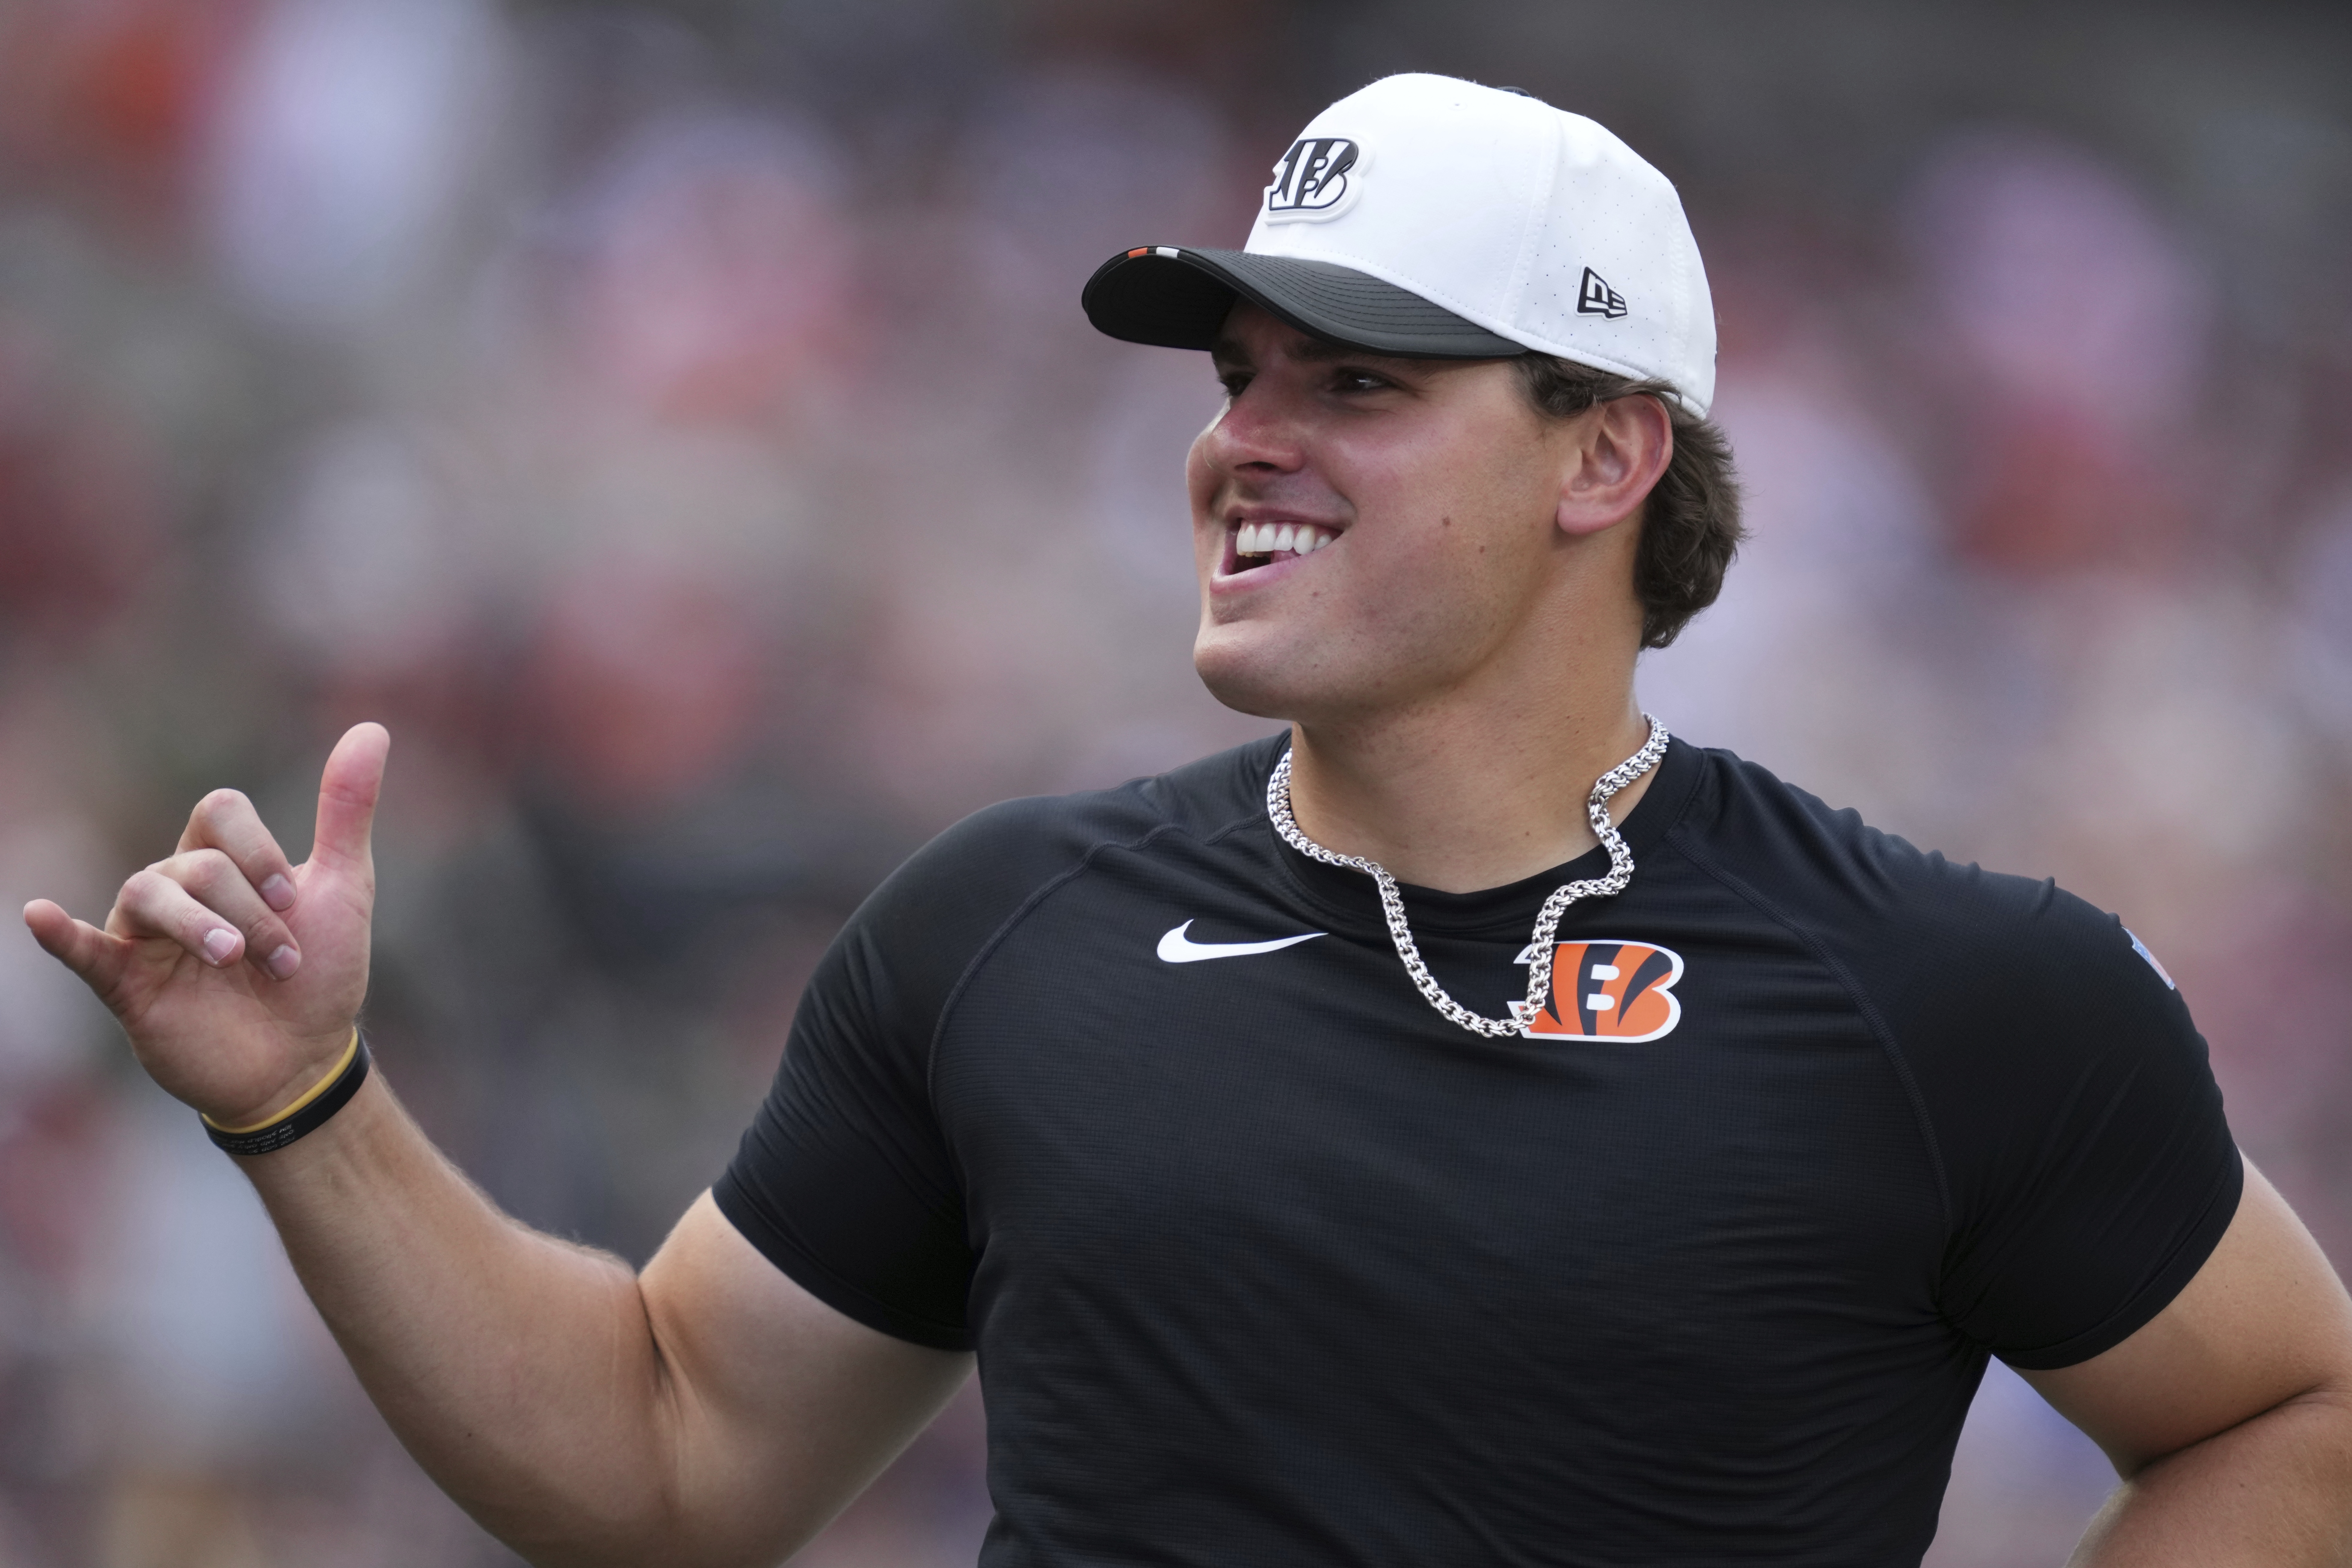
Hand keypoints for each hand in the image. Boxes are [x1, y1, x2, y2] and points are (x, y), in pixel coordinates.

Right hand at [24, 723, 389, 1127]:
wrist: (305, 1058)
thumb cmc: (320, 972)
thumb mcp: (342, 886)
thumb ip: (346, 810)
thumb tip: (372, 729)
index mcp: (224, 862)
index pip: (218, 810)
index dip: (259, 849)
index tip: (294, 899)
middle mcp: (179, 890)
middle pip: (195, 862)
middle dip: (250, 910)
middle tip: (281, 959)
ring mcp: (147, 937)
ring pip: (147, 892)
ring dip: (199, 925)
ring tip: (233, 960)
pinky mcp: (126, 985)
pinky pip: (82, 951)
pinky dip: (61, 933)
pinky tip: (41, 915)